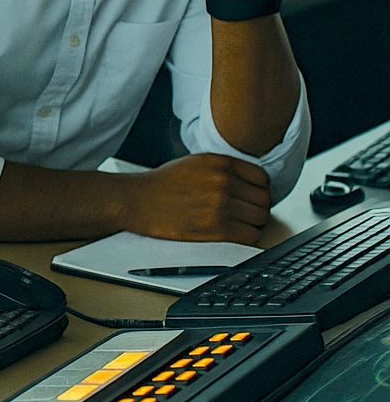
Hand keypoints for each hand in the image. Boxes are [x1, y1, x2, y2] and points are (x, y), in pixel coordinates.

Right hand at [118, 153, 271, 243]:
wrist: (136, 200)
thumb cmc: (162, 184)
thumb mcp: (195, 163)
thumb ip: (225, 169)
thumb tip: (251, 185)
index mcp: (220, 163)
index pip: (263, 179)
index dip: (260, 191)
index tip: (251, 198)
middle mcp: (223, 182)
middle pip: (264, 201)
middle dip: (256, 209)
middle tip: (244, 215)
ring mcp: (220, 205)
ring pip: (260, 220)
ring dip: (252, 225)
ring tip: (236, 225)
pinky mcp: (215, 228)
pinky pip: (250, 236)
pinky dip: (246, 238)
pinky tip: (232, 235)